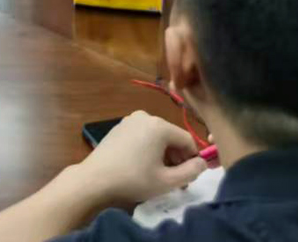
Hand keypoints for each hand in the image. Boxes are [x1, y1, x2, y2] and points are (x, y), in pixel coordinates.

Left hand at [74, 111, 205, 205]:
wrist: (94, 180)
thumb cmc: (133, 180)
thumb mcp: (167, 181)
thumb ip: (190, 172)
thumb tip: (203, 163)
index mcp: (159, 126)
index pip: (187, 140)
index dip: (193, 159)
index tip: (189, 177)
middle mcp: (146, 116)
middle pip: (171, 137)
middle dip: (177, 158)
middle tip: (175, 180)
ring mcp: (130, 120)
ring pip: (156, 137)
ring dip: (163, 154)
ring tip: (158, 175)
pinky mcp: (118, 127)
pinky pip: (142, 136)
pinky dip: (148, 149)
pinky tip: (142, 166)